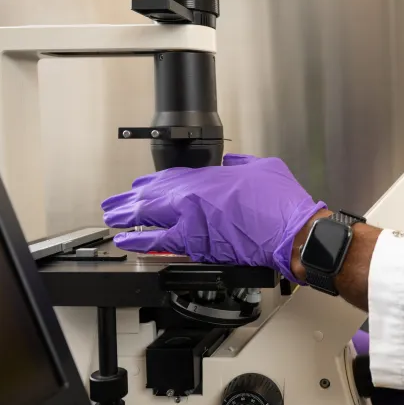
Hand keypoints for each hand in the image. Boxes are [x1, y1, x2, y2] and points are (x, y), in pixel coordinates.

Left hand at [101, 153, 326, 282]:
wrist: (292, 230)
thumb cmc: (283, 203)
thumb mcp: (264, 167)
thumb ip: (242, 163)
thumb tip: (232, 162)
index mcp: (211, 176)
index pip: (172, 177)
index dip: (153, 182)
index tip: (141, 185)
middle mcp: (195, 195)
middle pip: (153, 194)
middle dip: (130, 198)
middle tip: (115, 201)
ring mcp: (192, 218)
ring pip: (149, 215)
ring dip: (127, 215)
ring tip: (111, 216)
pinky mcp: (195, 242)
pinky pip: (158, 240)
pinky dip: (138, 240)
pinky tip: (124, 240)